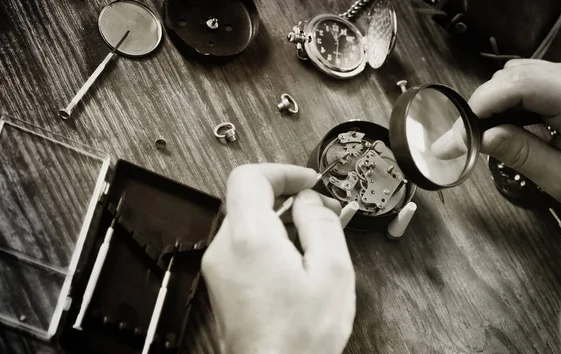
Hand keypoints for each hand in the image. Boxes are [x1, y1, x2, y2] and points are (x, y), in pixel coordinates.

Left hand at [202, 164, 354, 353]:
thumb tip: (311, 200)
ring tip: (314, 243)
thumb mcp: (332, 272)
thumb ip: (321, 223)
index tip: (308, 182)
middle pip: (250, 199)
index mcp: (250, 239)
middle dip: (289, 199)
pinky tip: (297, 262)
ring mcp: (219, 268)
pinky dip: (271, 241)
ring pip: (249, 223)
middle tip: (322, 213)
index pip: (250, 177)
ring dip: (282, 221)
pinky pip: (245, 245)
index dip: (283, 172)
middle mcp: (225, 249)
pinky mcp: (223, 283)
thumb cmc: (300, 338)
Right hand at [431, 59, 560, 210]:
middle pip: (512, 77)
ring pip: (517, 75)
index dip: (481, 104)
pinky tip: (513, 123)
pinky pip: (530, 78)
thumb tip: (482, 137)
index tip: (460, 134)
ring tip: (491, 134)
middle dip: (482, 107)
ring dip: (496, 103)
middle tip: (466, 140)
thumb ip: (522, 155)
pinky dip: (511, 99)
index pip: (517, 85)